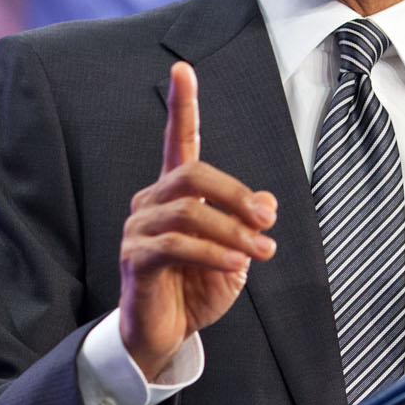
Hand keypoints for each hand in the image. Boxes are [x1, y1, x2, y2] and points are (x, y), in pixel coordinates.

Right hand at [118, 61, 277, 379]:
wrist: (165, 334)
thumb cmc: (195, 289)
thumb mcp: (235, 252)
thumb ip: (246, 223)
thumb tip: (265, 201)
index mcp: (175, 194)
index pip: (178, 141)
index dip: (182, 105)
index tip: (183, 69)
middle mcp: (151, 202)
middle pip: (192, 173)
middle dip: (237, 194)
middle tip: (268, 221)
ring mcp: (139, 228)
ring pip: (189, 211)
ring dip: (233, 231)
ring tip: (260, 251)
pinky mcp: (136, 258)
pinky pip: (176, 244)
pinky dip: (213, 252)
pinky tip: (236, 264)